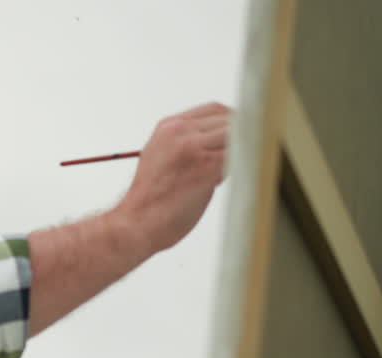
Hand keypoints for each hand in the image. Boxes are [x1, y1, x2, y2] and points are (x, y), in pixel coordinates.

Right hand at [117, 102, 230, 252]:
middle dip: (241, 137)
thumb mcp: (159, 157)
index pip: (214, 109)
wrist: (135, 224)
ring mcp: (192, 147)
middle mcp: (179, 131)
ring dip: (242, 153)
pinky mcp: (205, 166)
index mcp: (168, 127)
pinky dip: (242, 166)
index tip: (242, 135)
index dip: (232, 122)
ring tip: (236, 172)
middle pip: (229, 119)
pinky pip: (238, 157)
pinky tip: (235, 180)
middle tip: (247, 155)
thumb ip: (186, 144)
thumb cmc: (150, 200)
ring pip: (237, 137)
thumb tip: (220, 144)